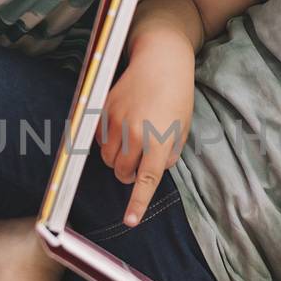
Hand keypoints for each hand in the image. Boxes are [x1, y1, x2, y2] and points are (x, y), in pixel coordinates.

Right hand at [96, 36, 194, 225]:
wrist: (161, 59)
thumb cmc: (177, 94)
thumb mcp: (183, 127)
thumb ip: (170, 154)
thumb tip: (156, 170)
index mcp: (159, 141)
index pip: (146, 180)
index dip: (136, 203)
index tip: (129, 221)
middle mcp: (135, 134)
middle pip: (121, 171)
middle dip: (127, 173)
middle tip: (138, 164)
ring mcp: (116, 121)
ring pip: (107, 157)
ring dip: (116, 158)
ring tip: (131, 142)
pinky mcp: (103, 110)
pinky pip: (98, 139)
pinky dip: (107, 141)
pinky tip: (120, 127)